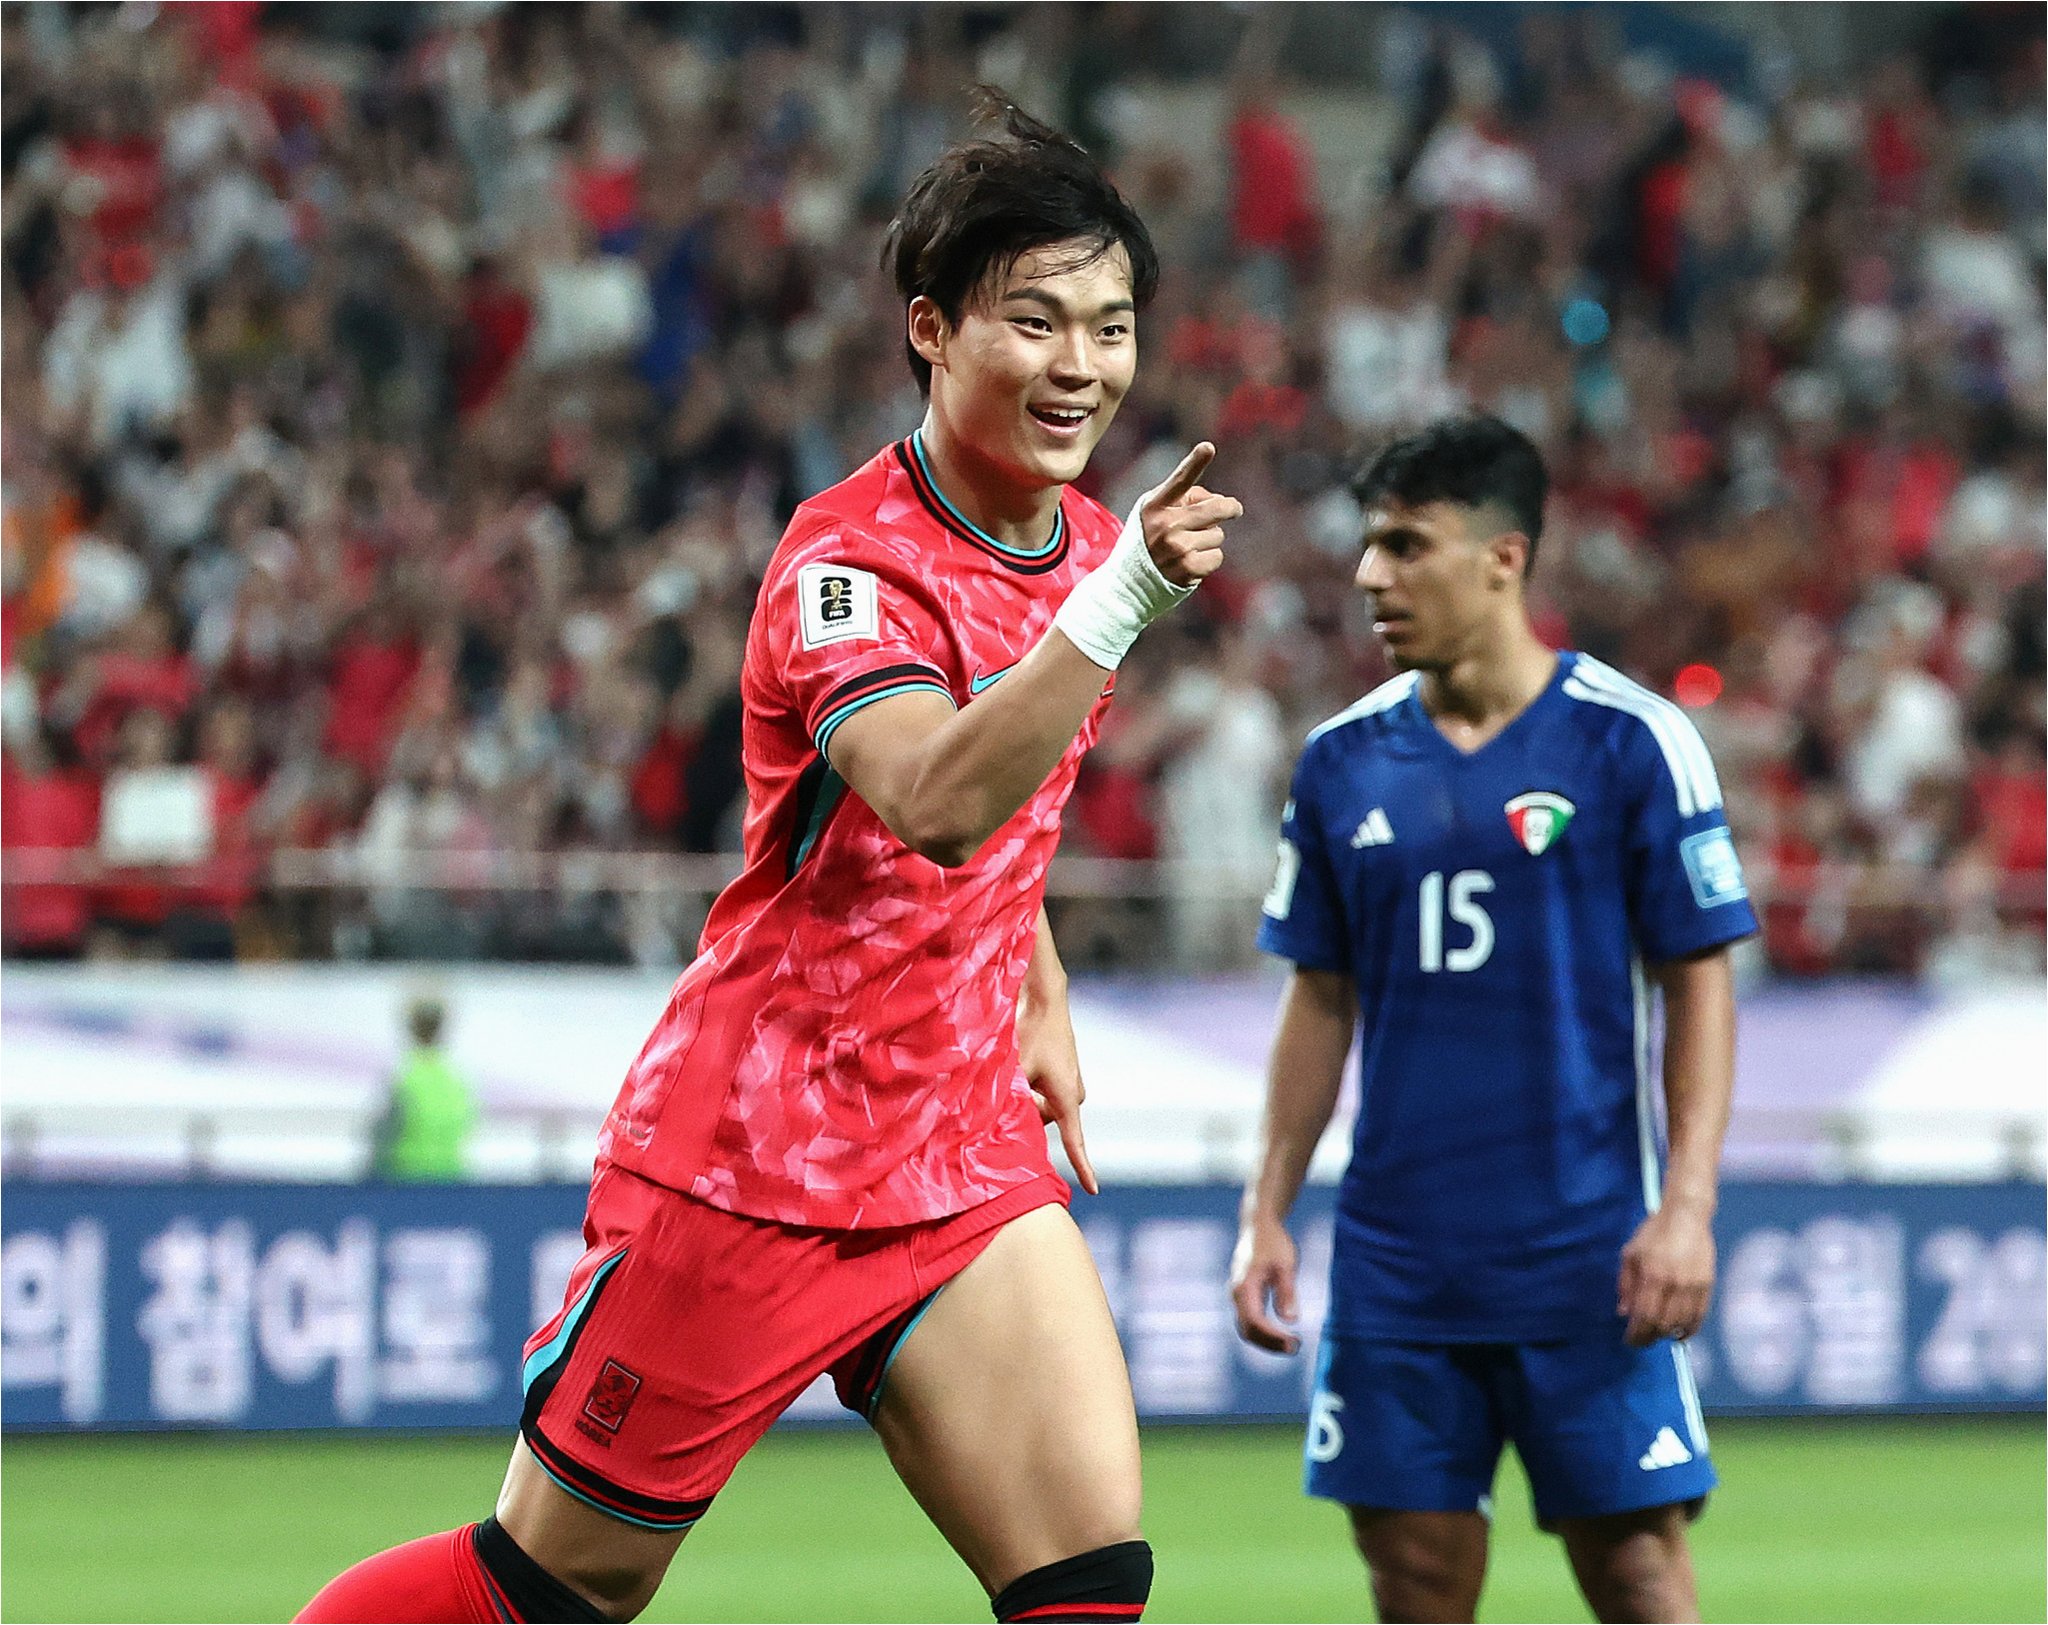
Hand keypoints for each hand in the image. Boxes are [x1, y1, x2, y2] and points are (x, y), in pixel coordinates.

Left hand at [1018, 979, 1096, 1195]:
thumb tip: (992, 1121)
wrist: (1045, 999)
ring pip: (1042, 1108)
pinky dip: (1031, 1090)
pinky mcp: (1064, 1074)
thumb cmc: (1031, 1031)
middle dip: (1025, 1117)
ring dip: (1026, 1101)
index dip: (1083, 1167)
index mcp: (1066, 1097)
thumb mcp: (1015, 1067)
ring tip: (1012, 1075)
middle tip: (1005, 1099)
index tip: (1093, 1189)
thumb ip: (1008, 1097)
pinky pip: (1045, 1095)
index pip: (1075, 1141)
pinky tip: (1020, 1070)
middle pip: (1044, 1123)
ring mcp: (1071, 1083)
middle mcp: (1073, 1094)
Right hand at [1137, 442, 1241, 587]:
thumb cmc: (1146, 542)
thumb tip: (1220, 501)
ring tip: (1187, 549)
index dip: (1195, 462)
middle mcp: (1165, 525)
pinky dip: (1209, 560)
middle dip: (1230, 508)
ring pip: (1217, 535)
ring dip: (1210, 540)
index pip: (1179, 480)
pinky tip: (1190, 564)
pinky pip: (1217, 556)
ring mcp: (1177, 548)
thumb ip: (1183, 499)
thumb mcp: (1153, 514)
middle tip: (1235, 509)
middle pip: (1215, 509)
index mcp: (1155, 506)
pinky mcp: (1187, 569)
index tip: (1208, 446)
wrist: (1127, 585)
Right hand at [1229, 1214, 1301, 1353]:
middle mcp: (1236, 1294)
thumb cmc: (1273, 1243)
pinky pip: (1249, 1320)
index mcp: (1244, 1287)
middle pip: (1248, 1330)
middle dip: (1270, 1343)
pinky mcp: (1244, 1295)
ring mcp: (1238, 1295)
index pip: (1255, 1322)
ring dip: (1267, 1340)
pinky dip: (1263, 1331)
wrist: (1258, 1225)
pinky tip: (1281, 1334)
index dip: (1273, 1337)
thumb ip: (1286, 1292)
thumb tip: (1291, 1320)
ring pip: (1247, 1327)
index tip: (1294, 1342)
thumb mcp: (1285, 1265)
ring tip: (1291, 1345)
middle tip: (1295, 1348)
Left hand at [1618, 1201, 1715, 1346]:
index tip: (1629, 1341)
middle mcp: (1675, 1284)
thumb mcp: (1630, 1253)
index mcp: (1652, 1275)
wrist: (1686, 1216)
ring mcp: (1694, 1286)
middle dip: (1649, 1338)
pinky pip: (1700, 1316)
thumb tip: (1623, 1313)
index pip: (1644, 1316)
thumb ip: (1625, 1284)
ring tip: (1657, 1336)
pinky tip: (1679, 1333)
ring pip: (1682, 1323)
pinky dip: (1689, 1329)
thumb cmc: (1653, 1233)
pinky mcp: (1708, 1286)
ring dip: (1668, 1335)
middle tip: (1641, 1342)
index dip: (1636, 1334)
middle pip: (1663, 1324)